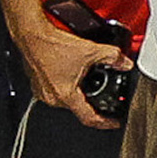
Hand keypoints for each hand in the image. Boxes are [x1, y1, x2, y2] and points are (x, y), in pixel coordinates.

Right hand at [12, 14, 128, 129]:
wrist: (32, 34)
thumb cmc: (52, 45)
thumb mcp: (91, 51)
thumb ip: (113, 57)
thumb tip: (124, 63)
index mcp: (65, 96)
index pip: (89, 118)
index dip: (105, 123)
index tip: (114, 122)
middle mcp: (52, 97)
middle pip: (78, 108)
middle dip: (93, 102)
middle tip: (106, 97)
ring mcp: (42, 91)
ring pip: (67, 98)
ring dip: (79, 92)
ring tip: (89, 81)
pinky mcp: (37, 83)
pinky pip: (56, 89)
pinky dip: (67, 84)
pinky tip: (73, 73)